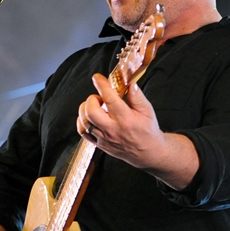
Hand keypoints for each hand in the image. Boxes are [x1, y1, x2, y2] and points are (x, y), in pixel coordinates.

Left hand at [77, 75, 198, 189]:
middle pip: (91, 112)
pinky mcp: (99, 144)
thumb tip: (130, 83)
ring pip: (84, 122)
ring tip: (95, 106)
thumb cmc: (148, 131)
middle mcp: (113, 130)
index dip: (101, 86)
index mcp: (126, 119)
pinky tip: (89, 116)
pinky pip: (83, 132)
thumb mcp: (148, 111)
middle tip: (99, 97)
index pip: (110, 99)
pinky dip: (81, 121)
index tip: (97, 78)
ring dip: (85, 109)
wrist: (148, 153)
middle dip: (91, 99)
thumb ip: (137, 96)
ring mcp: (104, 138)